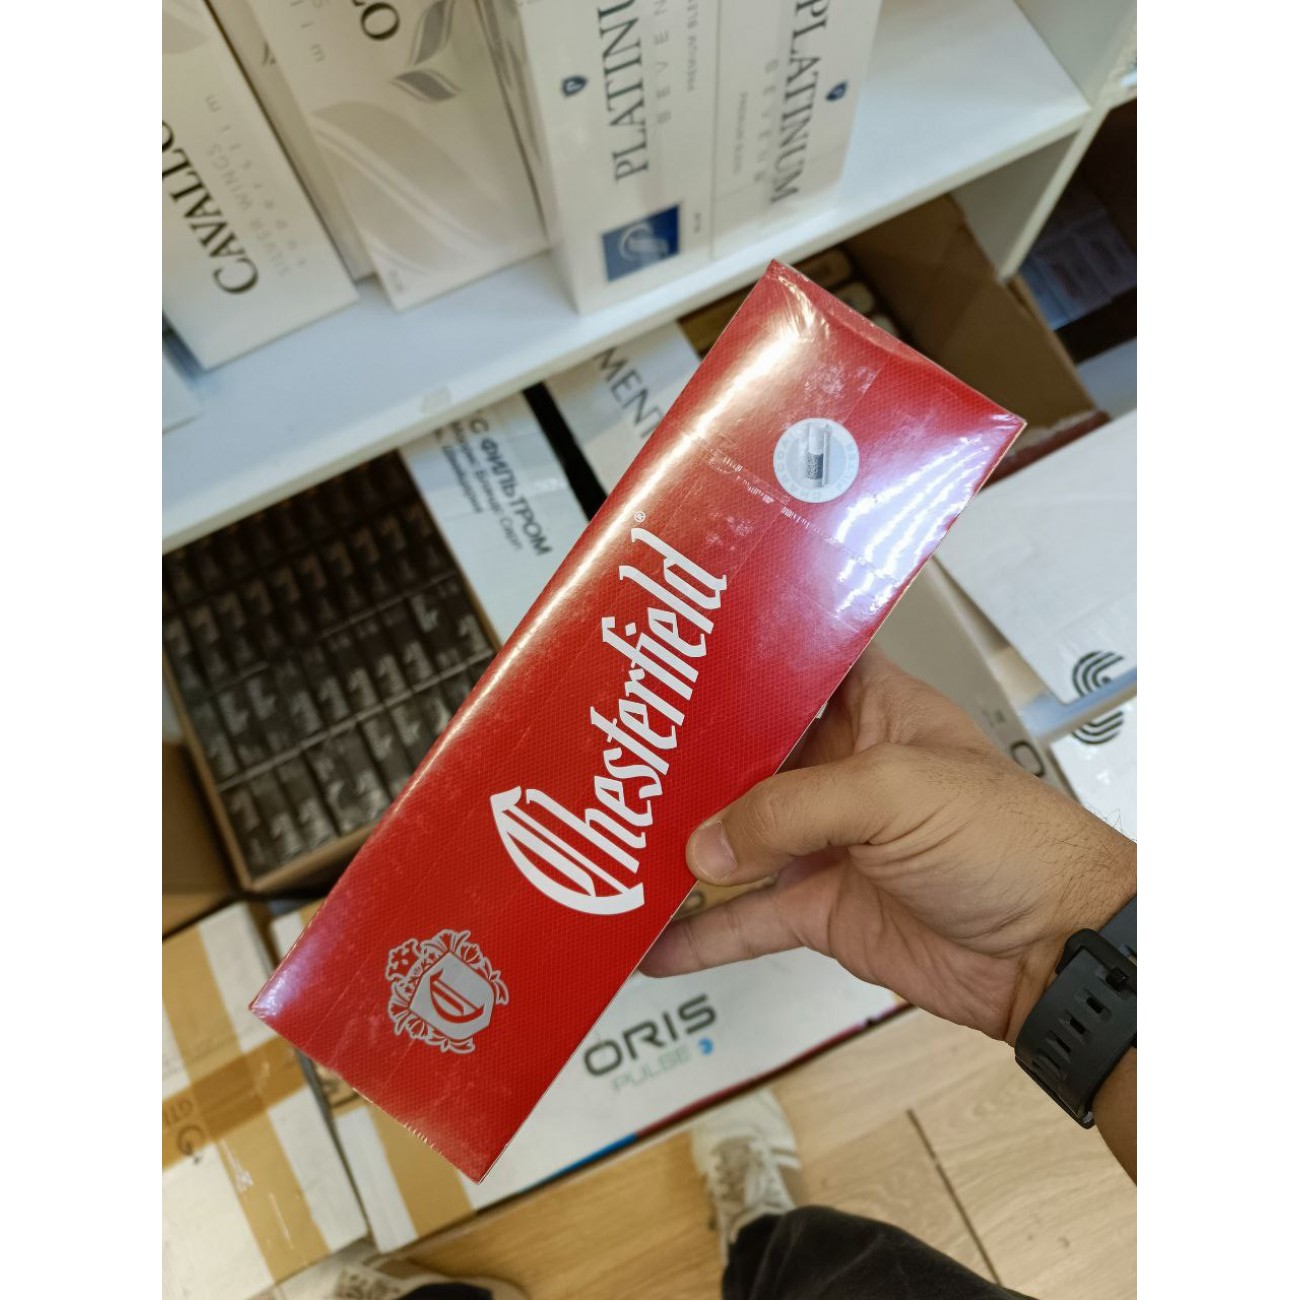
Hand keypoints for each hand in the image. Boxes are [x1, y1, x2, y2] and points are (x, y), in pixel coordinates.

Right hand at [642, 648, 1135, 1043]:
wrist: (1054, 952)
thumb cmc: (1006, 842)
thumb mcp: (893, 793)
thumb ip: (790, 809)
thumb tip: (703, 847)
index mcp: (871, 710)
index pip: (795, 667)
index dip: (741, 661)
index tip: (671, 657)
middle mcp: (842, 769)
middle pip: (746, 756)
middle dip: (687, 761)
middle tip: (615, 758)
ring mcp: (828, 842)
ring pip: (734, 840)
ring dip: (680, 849)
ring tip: (609, 848)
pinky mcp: (821, 909)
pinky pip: (746, 920)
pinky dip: (700, 936)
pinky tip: (650, 945)